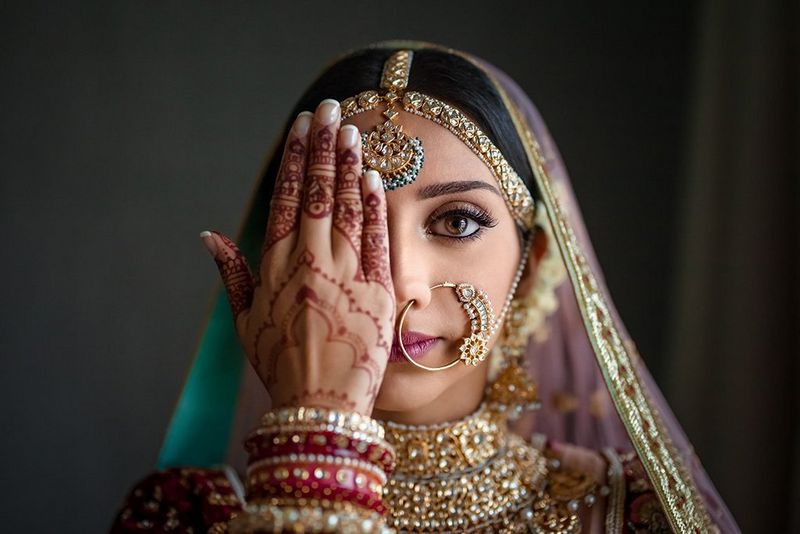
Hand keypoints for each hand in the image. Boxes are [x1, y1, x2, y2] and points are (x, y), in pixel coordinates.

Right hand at [200, 99, 394, 414]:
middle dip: (324, 146)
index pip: (285, 198)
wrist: (321, 404)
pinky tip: (374, 176)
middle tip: (331, 109)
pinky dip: (374, 205)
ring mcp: (346, 273)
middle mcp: (310, 261)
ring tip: (353, 130)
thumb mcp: (246, 321)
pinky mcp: (378, 288)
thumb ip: (232, 273)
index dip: (294, 158)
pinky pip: (375, 237)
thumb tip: (208, 235)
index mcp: (276, 266)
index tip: (302, 127)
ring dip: (349, 165)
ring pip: (346, 206)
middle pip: (316, 191)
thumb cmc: (280, 364)